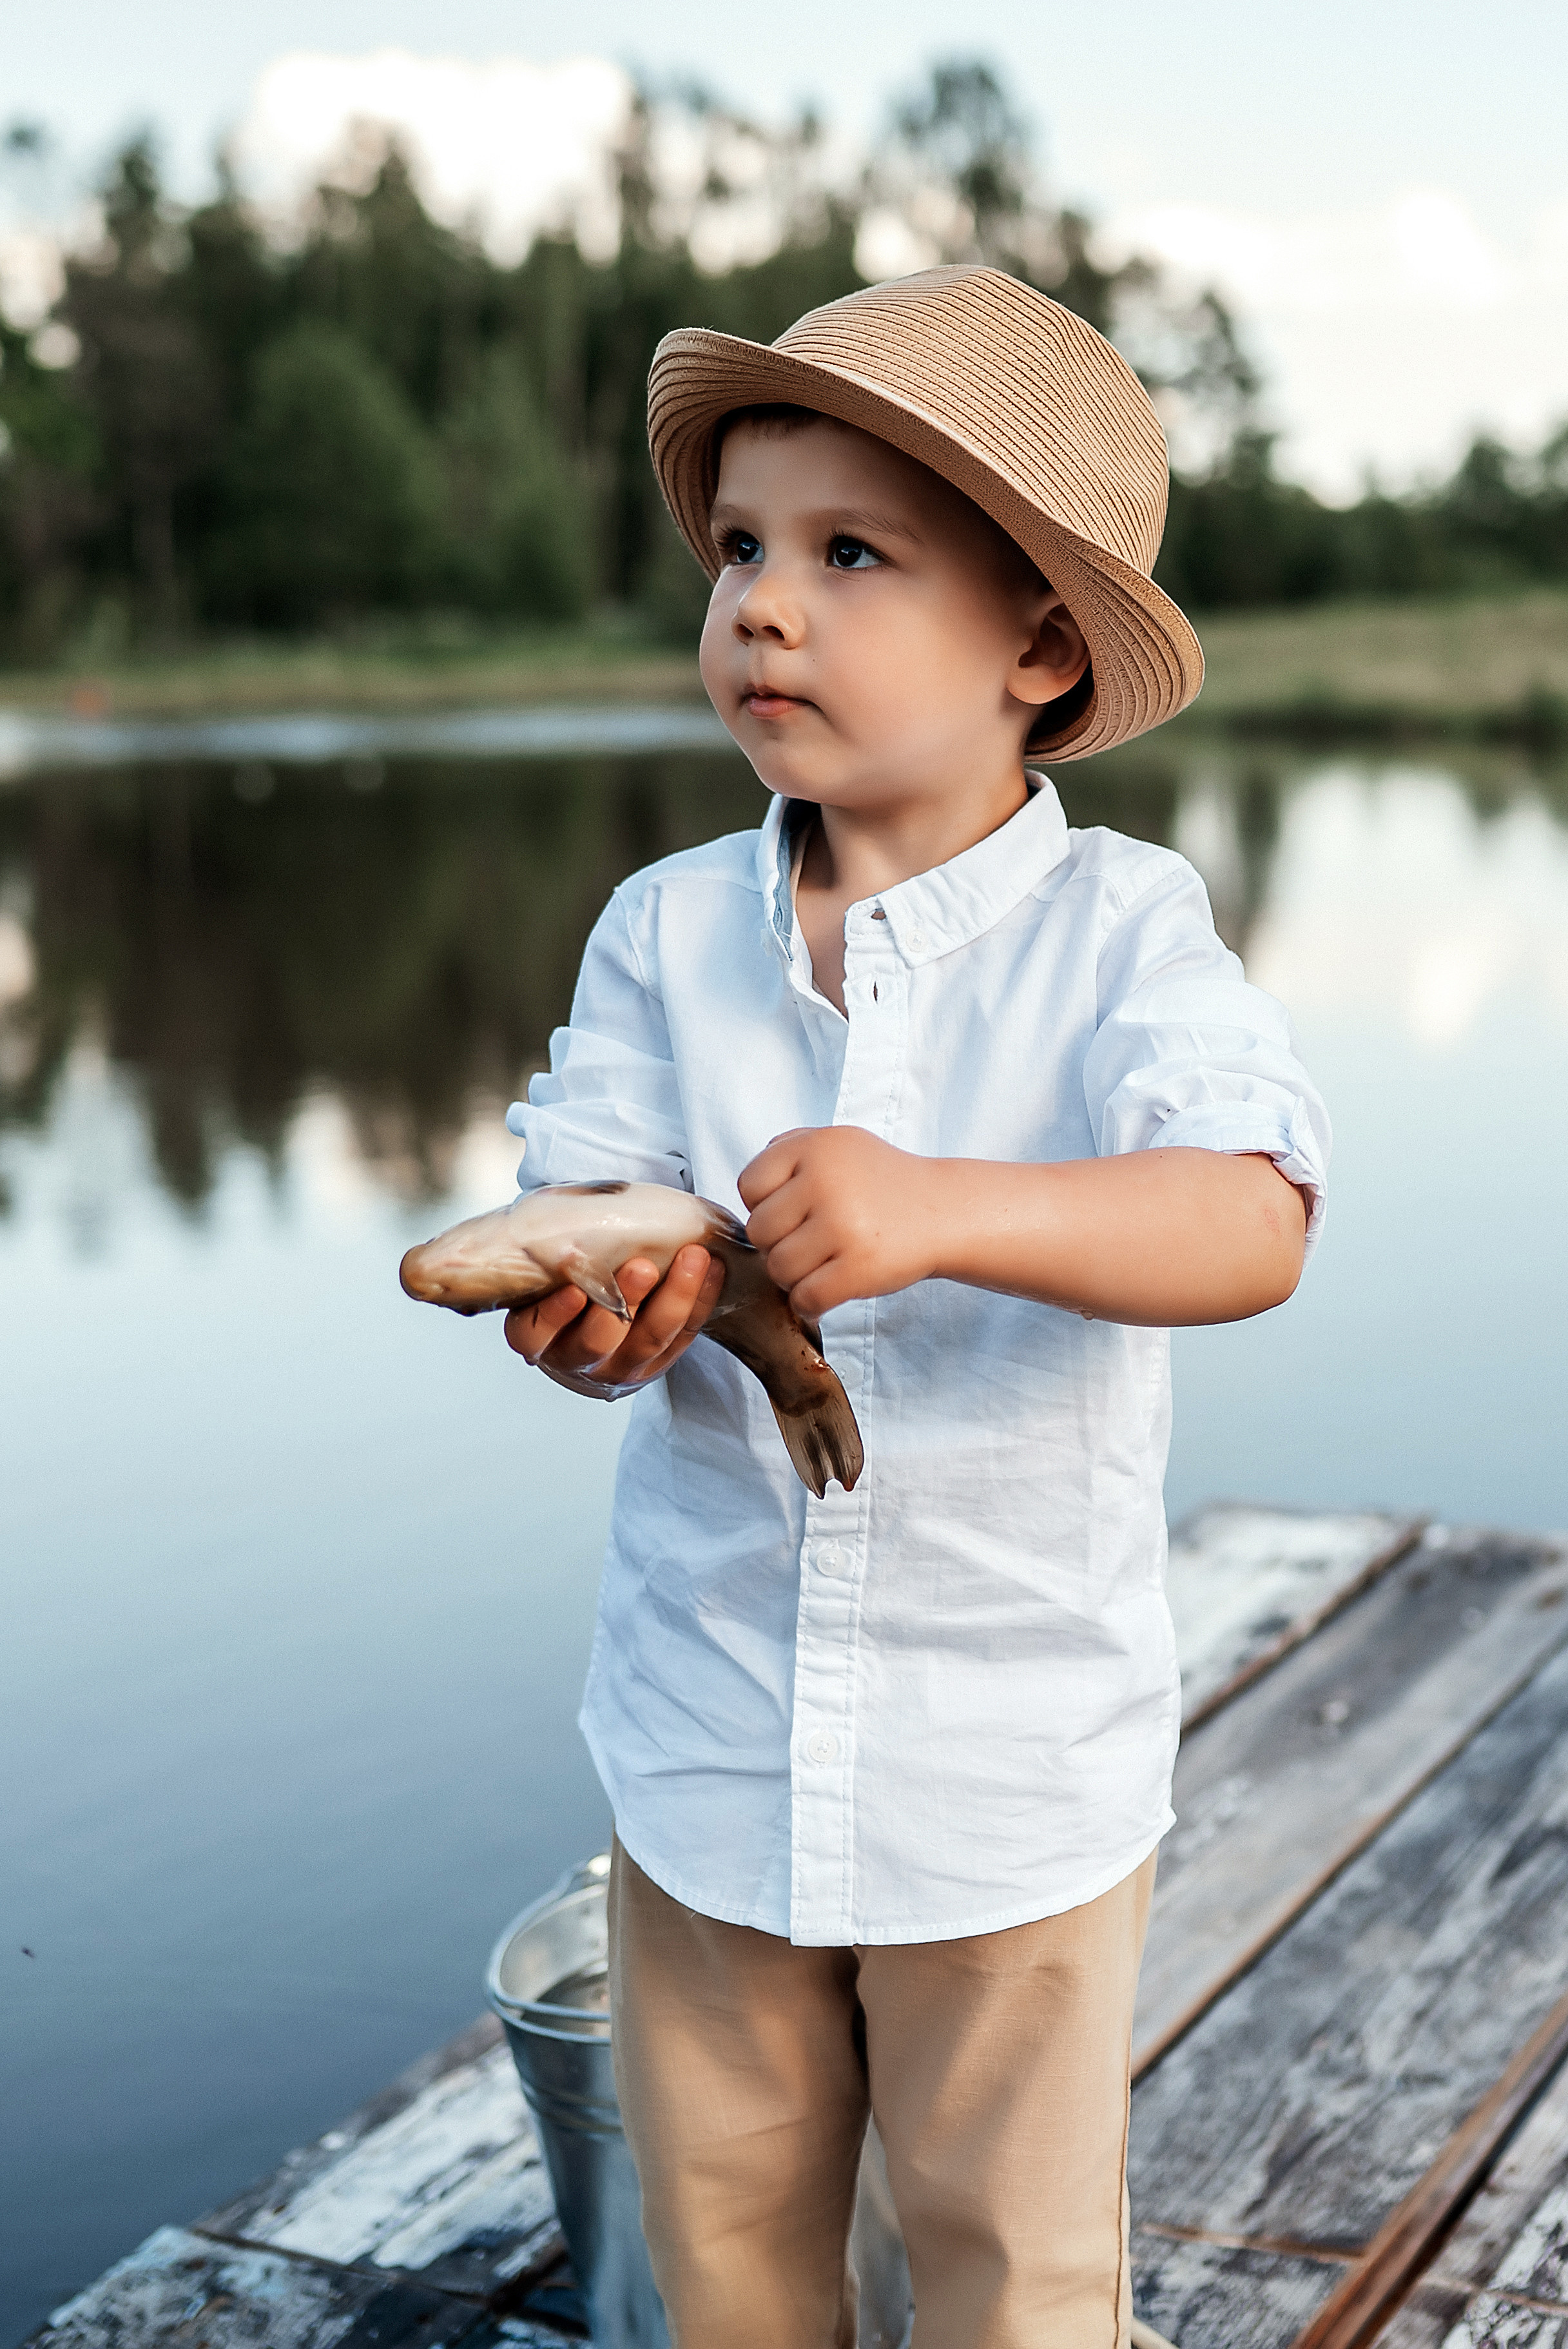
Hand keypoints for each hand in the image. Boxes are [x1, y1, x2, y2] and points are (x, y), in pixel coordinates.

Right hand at [504, 1246, 724, 1396]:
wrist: (591, 1316)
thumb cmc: (567, 1278)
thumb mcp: (550, 1263)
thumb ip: (557, 1245)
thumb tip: (582, 1204)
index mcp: (538, 1336)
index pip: (535, 1334)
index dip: (553, 1316)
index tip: (572, 1289)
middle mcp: (574, 1359)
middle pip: (597, 1340)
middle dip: (624, 1300)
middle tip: (643, 1267)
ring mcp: (616, 1368)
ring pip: (647, 1342)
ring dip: (673, 1299)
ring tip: (693, 1259)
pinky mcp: (654, 1367)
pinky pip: (681, 1339)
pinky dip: (699, 1302)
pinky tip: (713, 1269)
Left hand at [738, 1126, 942, 1317]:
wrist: (945, 1211)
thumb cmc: (882, 1184)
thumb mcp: (840, 1144)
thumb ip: (792, 1149)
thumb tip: (751, 1187)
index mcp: (815, 1147)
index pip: (749, 1185)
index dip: (765, 1205)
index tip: (794, 1212)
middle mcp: (826, 1180)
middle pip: (759, 1232)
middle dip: (778, 1244)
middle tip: (810, 1243)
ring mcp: (843, 1224)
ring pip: (778, 1269)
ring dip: (795, 1277)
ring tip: (823, 1265)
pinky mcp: (860, 1267)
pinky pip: (805, 1298)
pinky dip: (812, 1303)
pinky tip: (830, 1290)